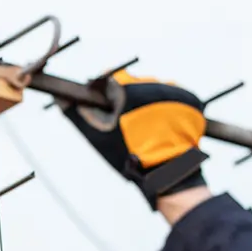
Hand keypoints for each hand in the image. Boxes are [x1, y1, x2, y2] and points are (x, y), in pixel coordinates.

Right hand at [61, 68, 207, 206]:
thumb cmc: (129, 155)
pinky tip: (163, 126)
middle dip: (130, 100)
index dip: (106, 93)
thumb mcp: (98, 136)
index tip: (108, 107)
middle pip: (134, 84)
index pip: (111, 78)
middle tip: (129, 125)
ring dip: (150, 104)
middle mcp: (152, 83)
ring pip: (155, 91)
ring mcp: (174, 91)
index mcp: (128, 88)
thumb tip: (61, 97)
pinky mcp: (190, 101)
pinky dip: (169, 109)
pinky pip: (175, 98)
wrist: (168, 172)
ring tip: (148, 128)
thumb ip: (78, 113)